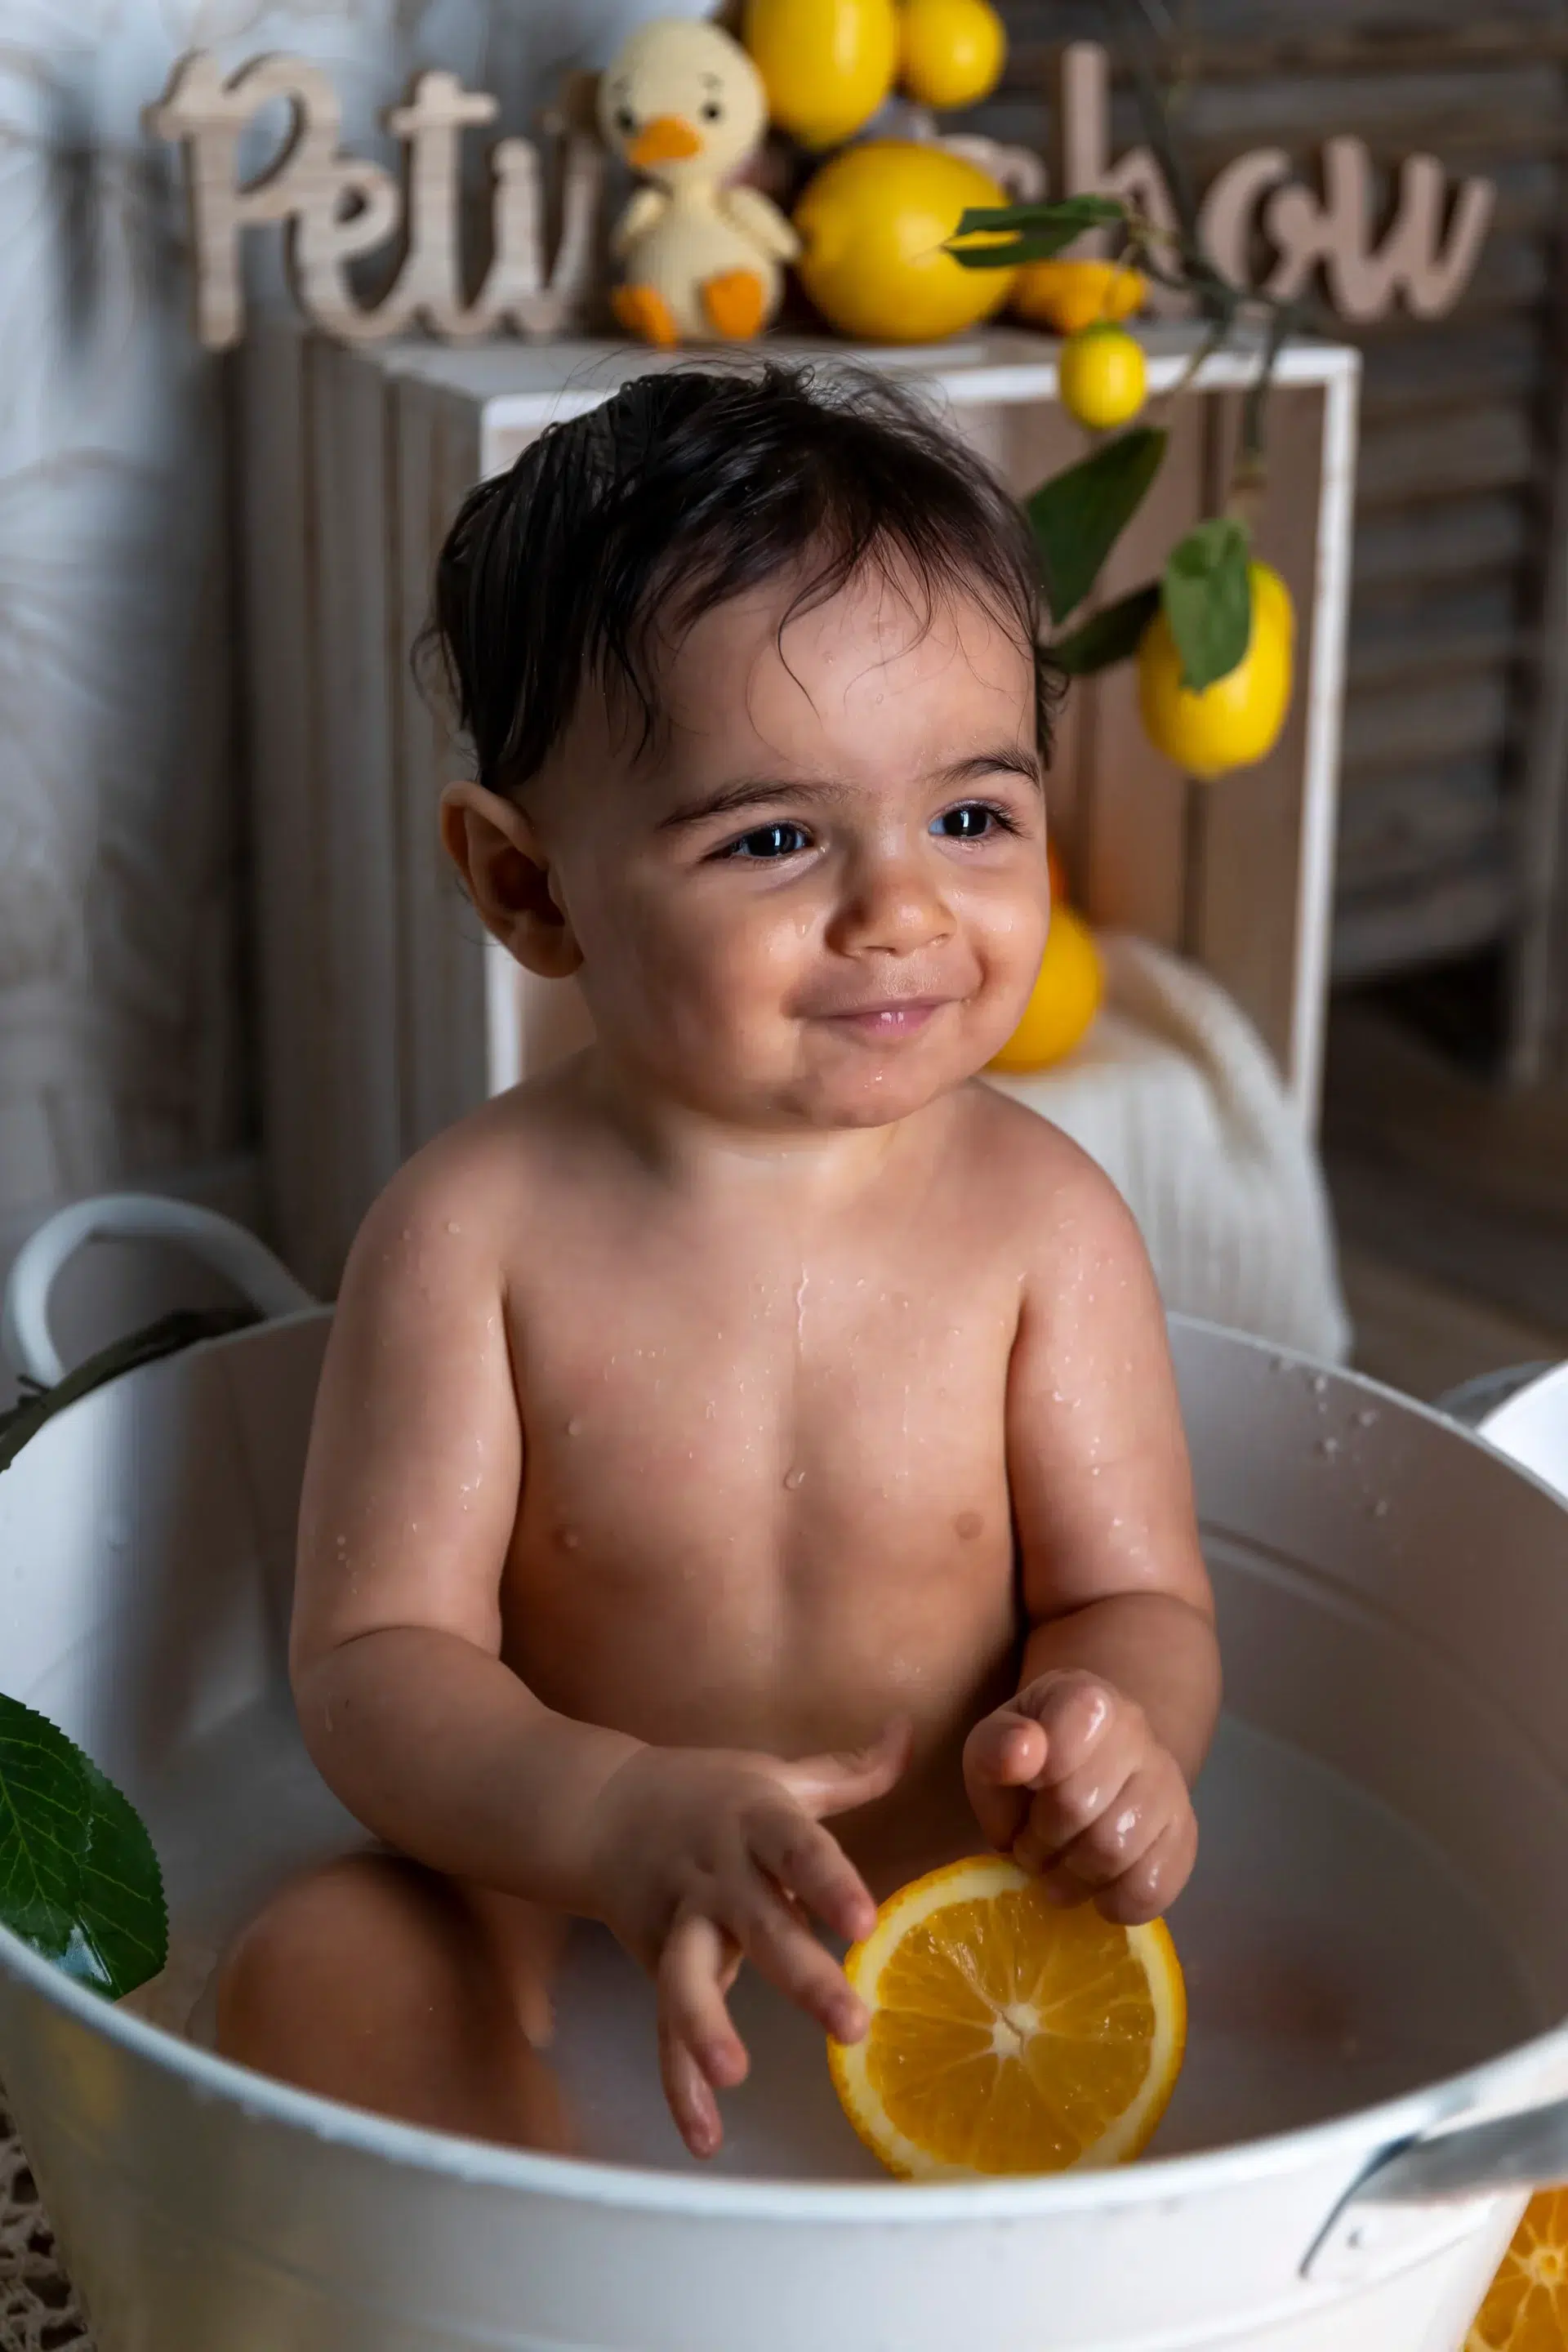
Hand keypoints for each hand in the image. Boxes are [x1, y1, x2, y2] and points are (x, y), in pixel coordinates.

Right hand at [588, 1721, 909, 2157]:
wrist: (600, 1809)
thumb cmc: (709, 1793)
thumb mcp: (775, 1773)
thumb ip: (849, 1770)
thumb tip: (910, 1731)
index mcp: (755, 1821)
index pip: (798, 1850)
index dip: (828, 1884)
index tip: (865, 1922)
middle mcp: (717, 1873)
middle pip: (759, 1926)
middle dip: (801, 1977)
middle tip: (853, 2025)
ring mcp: (681, 1922)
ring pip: (687, 1977)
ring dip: (706, 2026)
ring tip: (736, 2072)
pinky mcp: (655, 1963)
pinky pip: (662, 2027)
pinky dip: (679, 2083)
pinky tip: (705, 2136)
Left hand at [963, 1672, 1195, 1924]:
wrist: (1086, 1769)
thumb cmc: (1030, 1760)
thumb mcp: (992, 1746)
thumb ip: (995, 1747)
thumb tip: (1023, 1753)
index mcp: (1085, 1697)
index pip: (1069, 1730)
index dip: (1038, 1774)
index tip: (1028, 1789)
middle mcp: (1138, 1730)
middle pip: (1079, 1805)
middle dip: (1040, 1840)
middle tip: (1029, 1848)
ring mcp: (1168, 1782)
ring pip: (1117, 1852)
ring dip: (1072, 1879)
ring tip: (1056, 1873)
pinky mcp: (1183, 1832)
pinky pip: (1155, 1886)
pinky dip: (1116, 1902)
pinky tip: (1097, 1891)